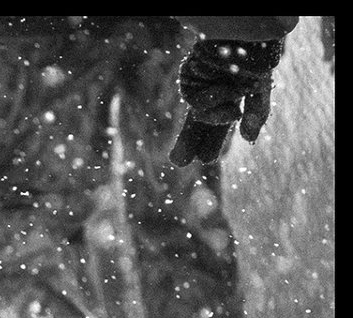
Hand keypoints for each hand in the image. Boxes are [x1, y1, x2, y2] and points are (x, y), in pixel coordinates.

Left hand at [169, 38, 283, 166]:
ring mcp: (198, 85)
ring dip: (218, 117)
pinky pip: (198, 103)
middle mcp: (212, 91)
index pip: (219, 122)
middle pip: (199, 123)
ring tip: (233, 105)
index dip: (210, 140)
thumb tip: (249, 140)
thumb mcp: (261, 85)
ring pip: (199, 116)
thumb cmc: (256, 54)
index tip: (204, 159)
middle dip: (190, 142)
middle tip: (180, 162)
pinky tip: (227, 92)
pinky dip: (215, 101)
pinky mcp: (188, 78)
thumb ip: (256, 111)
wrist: (244, 31)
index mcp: (230, 93)